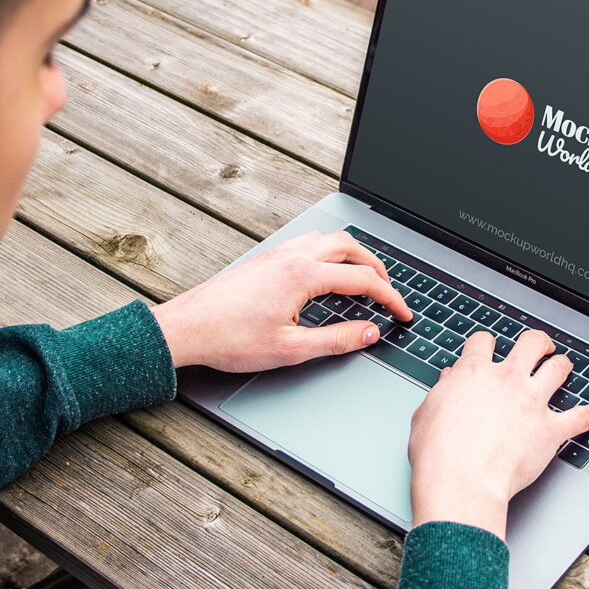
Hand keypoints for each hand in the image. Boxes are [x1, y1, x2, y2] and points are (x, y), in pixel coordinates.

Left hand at [150, 230, 412, 371]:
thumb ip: (336, 340)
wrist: (186, 328)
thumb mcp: (290, 349)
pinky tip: (324, 272)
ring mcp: (277, 254)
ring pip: (327, 239)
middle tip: (387, 291)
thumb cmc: (229, 338)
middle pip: (350, 247)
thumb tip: (368, 333)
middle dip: (376, 267)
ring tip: (361, 277)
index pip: (362, 281)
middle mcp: (292, 257)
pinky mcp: (264, 259)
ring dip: (352, 254)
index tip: (402, 313)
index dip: (390, 298)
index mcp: (304, 276)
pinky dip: (328, 252)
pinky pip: (307, 243)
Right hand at [407, 329, 588, 539]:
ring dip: (562, 366)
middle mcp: (507, 380)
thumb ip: (442, 392)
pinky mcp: (550, 430)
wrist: (460, 481)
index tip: (489, 349)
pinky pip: (584, 416)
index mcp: (474, 373)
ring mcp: (532, 403)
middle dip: (537, 343)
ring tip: (563, 367)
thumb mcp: (426, 413)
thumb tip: (449, 381)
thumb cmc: (438, 454)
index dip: (487, 344)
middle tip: (539, 348)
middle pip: (530, 343)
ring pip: (558, 369)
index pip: (484, 342)